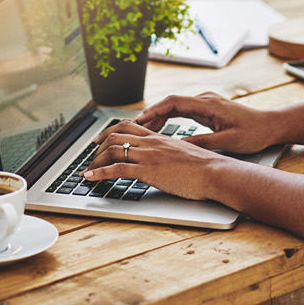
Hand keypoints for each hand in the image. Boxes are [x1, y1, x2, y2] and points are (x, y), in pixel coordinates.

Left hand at [82, 121, 237, 200]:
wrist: (215, 172)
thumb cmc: (205, 167)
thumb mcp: (183, 154)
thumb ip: (169, 154)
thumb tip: (164, 160)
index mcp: (159, 138)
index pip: (128, 127)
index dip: (110, 132)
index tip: (100, 139)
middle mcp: (150, 143)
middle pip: (115, 136)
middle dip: (98, 146)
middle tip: (90, 156)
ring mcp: (148, 156)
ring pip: (112, 151)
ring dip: (95, 161)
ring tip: (88, 170)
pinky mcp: (147, 171)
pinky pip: (116, 169)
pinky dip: (99, 173)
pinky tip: (90, 177)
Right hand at [132, 92, 284, 154]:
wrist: (272, 126)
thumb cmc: (254, 133)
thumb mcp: (228, 141)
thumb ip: (202, 142)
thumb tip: (178, 147)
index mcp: (208, 104)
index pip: (173, 102)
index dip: (153, 111)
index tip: (139, 121)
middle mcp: (204, 100)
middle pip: (169, 103)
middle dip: (150, 115)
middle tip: (133, 128)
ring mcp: (205, 103)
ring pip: (174, 107)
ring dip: (158, 117)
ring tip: (141, 130)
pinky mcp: (207, 110)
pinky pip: (181, 112)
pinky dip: (168, 120)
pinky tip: (159, 130)